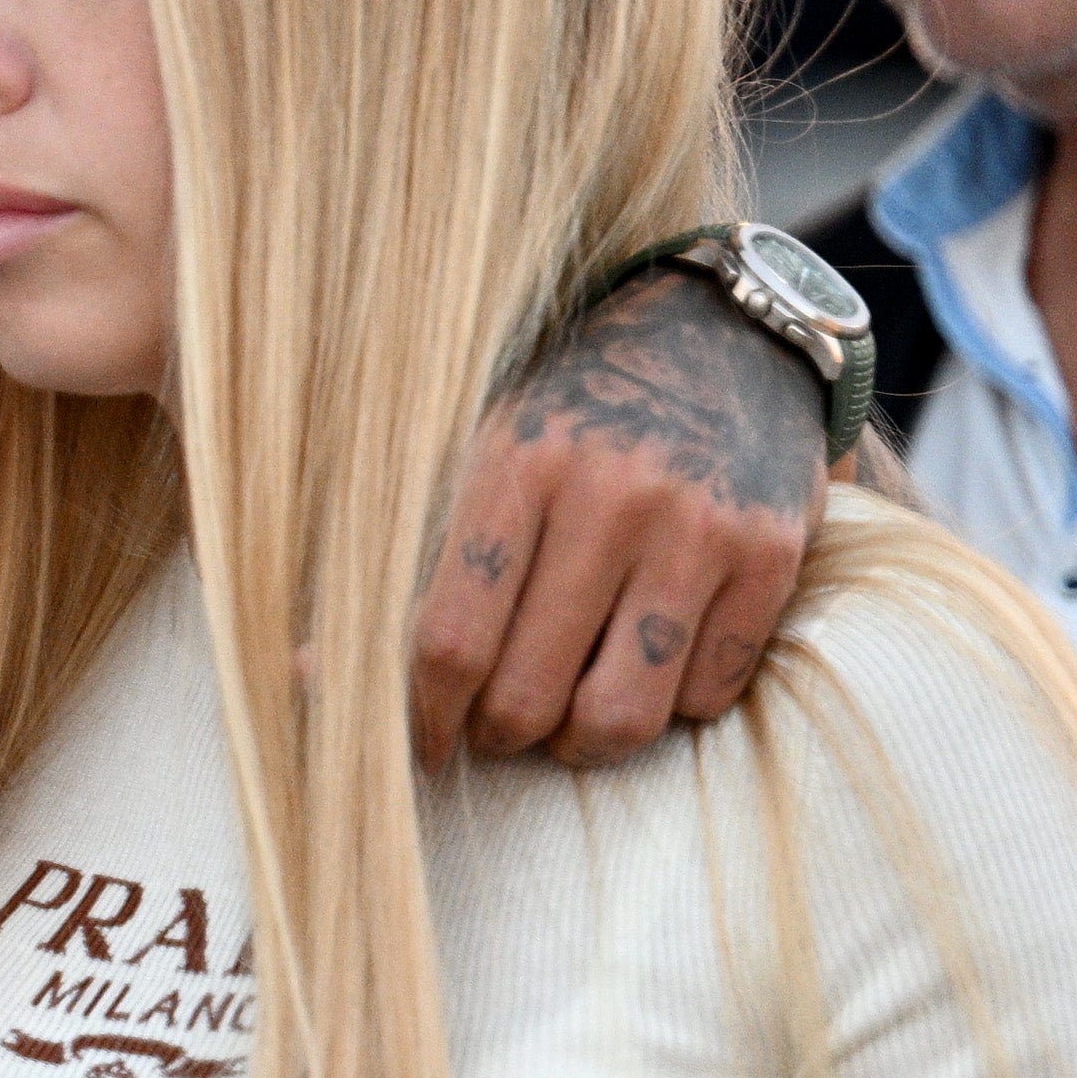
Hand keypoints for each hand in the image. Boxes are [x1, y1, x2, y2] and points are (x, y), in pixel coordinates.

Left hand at [417, 268, 823, 764]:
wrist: (723, 332)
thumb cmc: (572, 405)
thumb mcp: (476, 446)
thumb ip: (403, 555)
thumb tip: (306, 673)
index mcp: (516, 463)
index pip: (449, 640)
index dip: (424, 717)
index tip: (424, 743)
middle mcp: (611, 497)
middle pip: (530, 693)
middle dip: (500, 735)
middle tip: (496, 727)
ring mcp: (699, 530)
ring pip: (623, 715)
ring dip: (582, 745)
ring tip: (566, 723)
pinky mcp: (770, 558)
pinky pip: (707, 696)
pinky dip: (672, 708)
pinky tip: (648, 669)